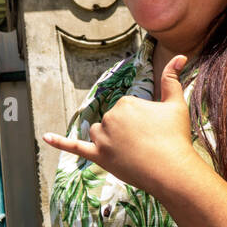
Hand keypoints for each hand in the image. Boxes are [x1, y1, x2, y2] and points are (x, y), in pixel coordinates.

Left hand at [43, 55, 200, 198]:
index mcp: (125, 102)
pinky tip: (45, 137)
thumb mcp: (175, 104)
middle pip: (113, 121)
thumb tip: (181, 56)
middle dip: (128, 132)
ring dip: (111, 140)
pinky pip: (75, 147)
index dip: (142, 122)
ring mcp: (102, 138)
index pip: (127, 109)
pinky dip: (59, 142)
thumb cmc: (175, 137)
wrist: (172, 171)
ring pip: (99, 134)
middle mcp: (110, 117)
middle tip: (148, 144)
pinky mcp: (98, 157)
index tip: (154, 131)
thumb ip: (173, 78)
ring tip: (132, 151)